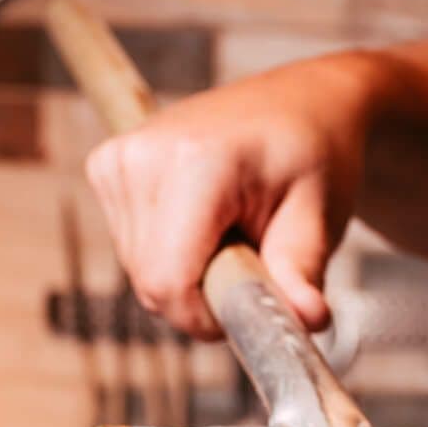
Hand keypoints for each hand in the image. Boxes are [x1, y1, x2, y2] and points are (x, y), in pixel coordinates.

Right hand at [83, 54, 382, 339]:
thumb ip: (303, 274)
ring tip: (234, 234)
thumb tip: (308, 319)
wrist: (298, 107)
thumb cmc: (313, 160)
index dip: (207, 318)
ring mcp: (117, 160)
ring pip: (140, 273)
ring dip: (190, 277)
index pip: (168, 281)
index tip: (251, 310)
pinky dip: (172, 255)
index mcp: (196, 163)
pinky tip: (207, 224)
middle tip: (254, 262)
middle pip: (151, 284)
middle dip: (204, 298)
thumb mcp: (319, 219)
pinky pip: (134, 250)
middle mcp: (141, 156)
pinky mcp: (107, 168)